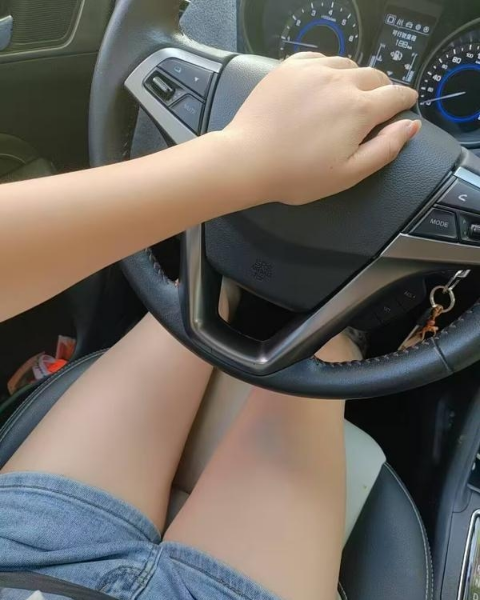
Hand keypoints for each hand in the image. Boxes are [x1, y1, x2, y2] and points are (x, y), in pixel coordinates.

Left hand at [222, 53, 420, 205]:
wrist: (247, 160)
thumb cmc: (298, 175)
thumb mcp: (349, 173)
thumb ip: (386, 148)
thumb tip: (411, 124)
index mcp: (360, 108)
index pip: (396, 95)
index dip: (405, 101)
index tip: (405, 106)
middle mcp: (341, 81)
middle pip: (375, 76)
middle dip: (381, 90)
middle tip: (373, 108)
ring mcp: (313, 70)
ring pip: (348, 65)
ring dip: (354, 79)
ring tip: (345, 98)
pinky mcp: (289, 67)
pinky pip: (319, 59)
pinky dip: (328, 70)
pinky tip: (320, 86)